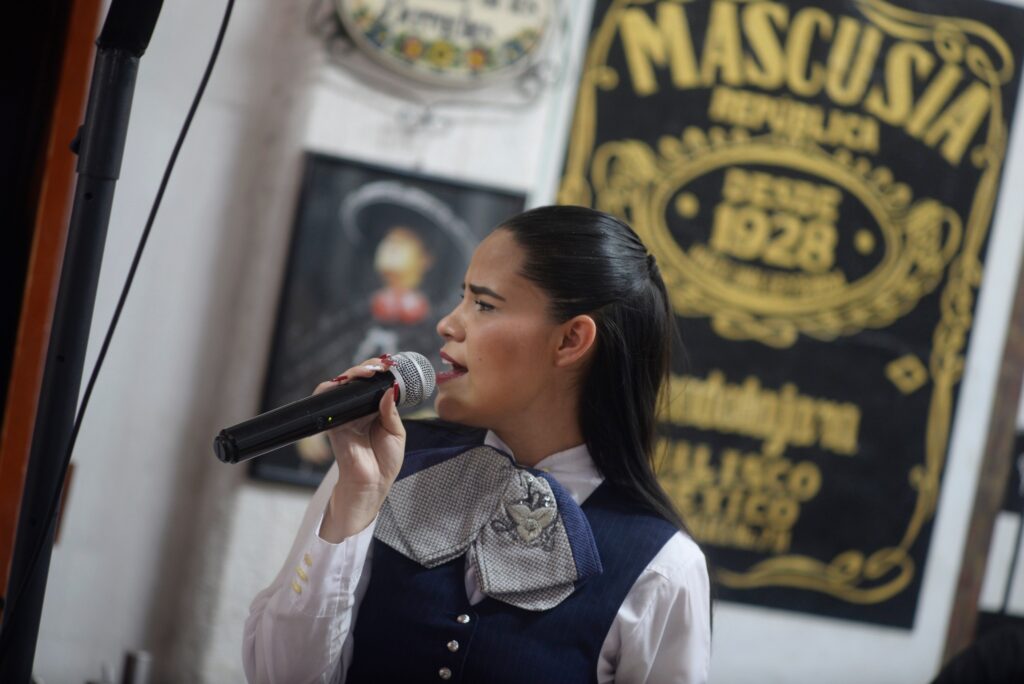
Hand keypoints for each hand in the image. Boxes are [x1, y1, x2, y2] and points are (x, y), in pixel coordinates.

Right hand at [314, 357, 405, 541]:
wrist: (372, 483)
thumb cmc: (385, 461)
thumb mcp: (396, 433)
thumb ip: (390, 411)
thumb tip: (389, 389)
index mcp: (375, 411)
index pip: (374, 384)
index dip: (379, 372)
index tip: (390, 365)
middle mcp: (358, 410)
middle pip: (356, 380)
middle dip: (367, 367)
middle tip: (380, 366)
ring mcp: (344, 415)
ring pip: (341, 385)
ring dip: (352, 373)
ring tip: (367, 372)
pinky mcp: (332, 423)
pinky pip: (326, 400)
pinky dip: (332, 387)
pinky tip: (347, 382)